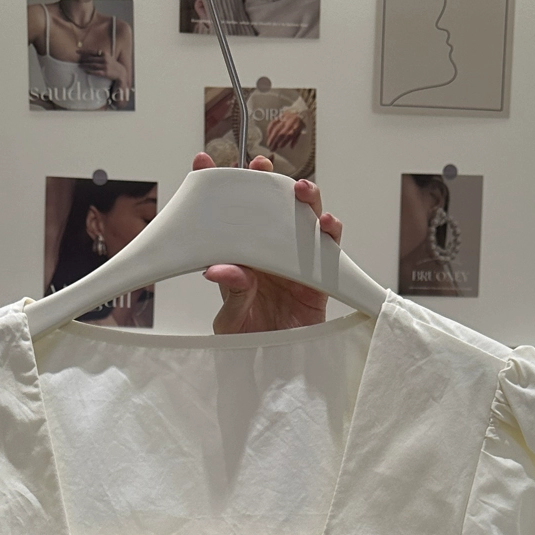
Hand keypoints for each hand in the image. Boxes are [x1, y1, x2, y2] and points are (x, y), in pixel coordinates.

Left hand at [77, 47, 116, 77]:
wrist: (121, 72)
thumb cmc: (111, 64)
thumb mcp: (107, 57)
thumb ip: (99, 55)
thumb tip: (88, 55)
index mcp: (104, 53)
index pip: (92, 51)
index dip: (84, 51)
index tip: (77, 51)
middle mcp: (104, 59)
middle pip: (91, 59)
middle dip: (83, 60)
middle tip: (77, 61)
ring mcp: (105, 66)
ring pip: (92, 65)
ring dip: (85, 65)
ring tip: (79, 66)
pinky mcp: (105, 73)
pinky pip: (95, 72)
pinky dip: (90, 71)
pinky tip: (85, 71)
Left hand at [192, 152, 341, 333]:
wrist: (275, 372)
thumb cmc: (249, 343)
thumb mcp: (231, 319)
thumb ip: (231, 291)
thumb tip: (219, 269)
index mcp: (242, 258)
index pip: (228, 217)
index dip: (218, 188)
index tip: (203, 161)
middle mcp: (269, 253)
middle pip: (271, 208)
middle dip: (267, 182)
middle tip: (260, 164)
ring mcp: (296, 262)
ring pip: (304, 220)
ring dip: (306, 200)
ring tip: (302, 189)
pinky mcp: (319, 277)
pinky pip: (328, 249)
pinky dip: (331, 233)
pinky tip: (327, 223)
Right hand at [264, 111, 305, 151]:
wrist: (299, 110)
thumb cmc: (300, 123)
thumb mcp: (301, 131)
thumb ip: (295, 139)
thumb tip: (292, 147)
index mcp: (296, 126)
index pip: (289, 135)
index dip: (284, 141)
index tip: (279, 146)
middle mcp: (290, 122)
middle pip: (281, 133)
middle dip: (275, 141)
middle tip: (271, 148)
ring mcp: (284, 119)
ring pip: (276, 129)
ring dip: (271, 137)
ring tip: (269, 144)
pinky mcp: (280, 116)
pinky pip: (273, 122)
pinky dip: (269, 128)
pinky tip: (268, 134)